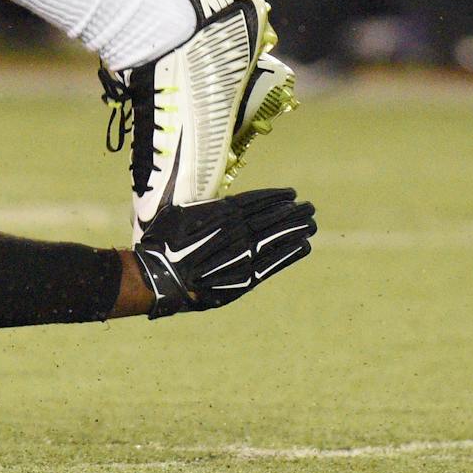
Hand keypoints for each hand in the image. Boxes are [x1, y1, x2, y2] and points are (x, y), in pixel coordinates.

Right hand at [134, 187, 315, 319]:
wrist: (160, 278)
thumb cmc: (162, 243)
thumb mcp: (177, 213)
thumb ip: (204, 208)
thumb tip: (216, 203)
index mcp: (221, 213)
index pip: (256, 201)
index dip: (276, 197)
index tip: (292, 194)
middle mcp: (237, 231)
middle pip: (271, 218)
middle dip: (292, 212)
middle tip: (309, 207)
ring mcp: (243, 254)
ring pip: (277, 238)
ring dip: (296, 229)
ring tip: (311, 223)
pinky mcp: (246, 277)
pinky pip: (275, 263)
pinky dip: (290, 253)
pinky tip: (304, 246)